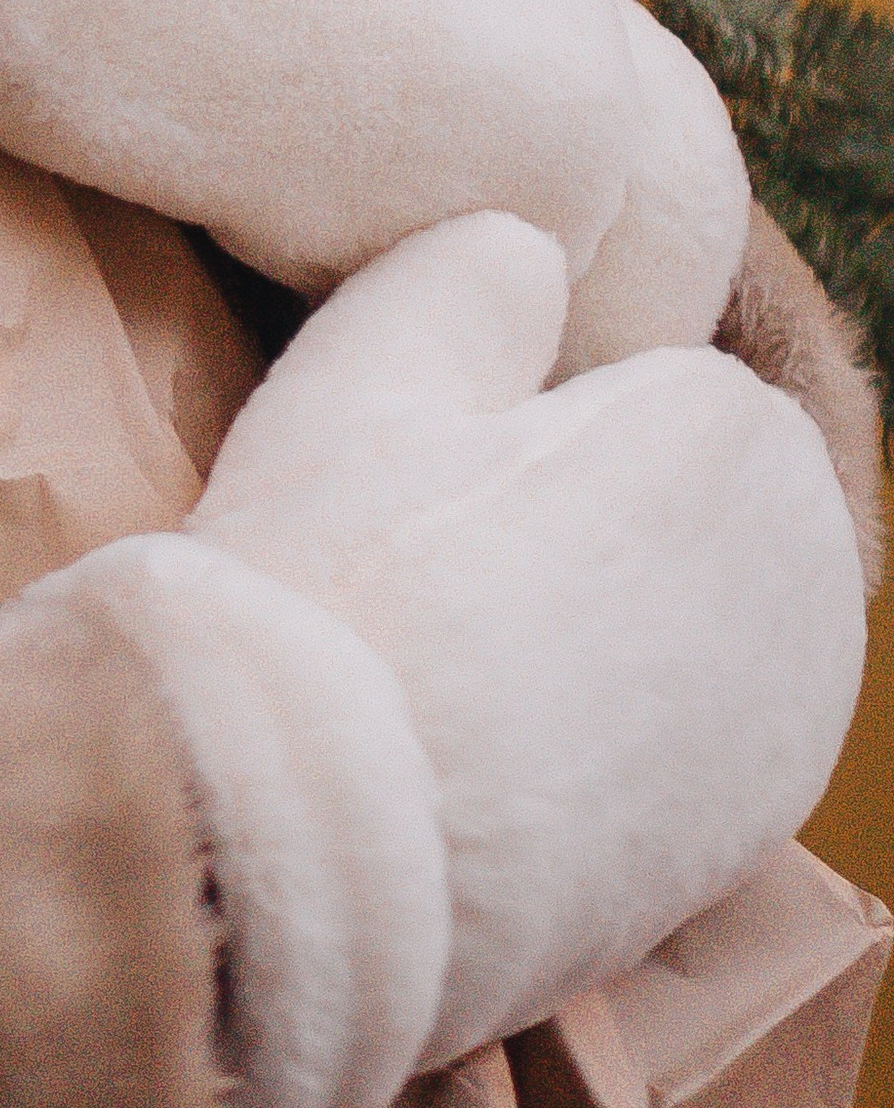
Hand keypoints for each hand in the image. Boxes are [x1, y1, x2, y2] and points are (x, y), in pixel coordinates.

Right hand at [71, 214, 867, 1107]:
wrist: (297, 853)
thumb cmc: (327, 579)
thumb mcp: (369, 356)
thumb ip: (478, 267)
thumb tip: (533, 254)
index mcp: (735, 431)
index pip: (650, 375)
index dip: (523, 410)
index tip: (431, 468)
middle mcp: (809, 578)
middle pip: (689, 492)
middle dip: (599, 509)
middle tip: (441, 558)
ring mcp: (791, 727)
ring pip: (696, 613)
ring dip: (616, 615)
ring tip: (461, 649)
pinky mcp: (748, 846)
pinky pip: (689, 736)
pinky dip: (620, 728)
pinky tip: (499, 743)